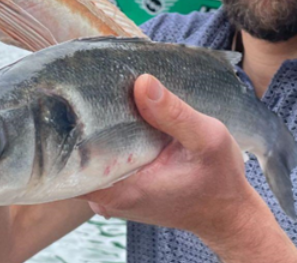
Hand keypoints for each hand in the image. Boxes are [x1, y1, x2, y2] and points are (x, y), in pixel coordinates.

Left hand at [81, 74, 264, 245]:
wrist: (227, 213)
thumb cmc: (220, 180)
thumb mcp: (207, 139)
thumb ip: (173, 113)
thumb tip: (142, 82)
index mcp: (122, 190)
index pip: (69, 162)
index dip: (68, 127)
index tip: (78, 95)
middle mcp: (108, 198)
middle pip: (75, 155)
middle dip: (83, 122)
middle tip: (96, 87)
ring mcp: (110, 197)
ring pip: (86, 158)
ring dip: (96, 131)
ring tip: (109, 98)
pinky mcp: (118, 191)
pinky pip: (101, 162)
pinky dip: (108, 141)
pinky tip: (122, 119)